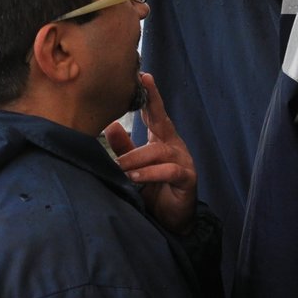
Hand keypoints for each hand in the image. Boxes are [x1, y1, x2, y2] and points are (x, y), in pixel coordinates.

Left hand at [104, 72, 196, 234]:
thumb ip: (124, 147)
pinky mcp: (187, 179)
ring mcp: (183, 161)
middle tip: (140, 89)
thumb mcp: (134, 166)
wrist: (172, 221)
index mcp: (161, 139)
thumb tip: (110, 125)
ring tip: (120, 166)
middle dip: (153, 103)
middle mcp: (174, 146)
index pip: (154, 114)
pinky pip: (170, 171)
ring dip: (136, 158)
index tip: (142, 76)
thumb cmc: (153, 190)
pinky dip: (151, 173)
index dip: (150, 95)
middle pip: (163, 120)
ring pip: (159, 151)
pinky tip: (135, 176)